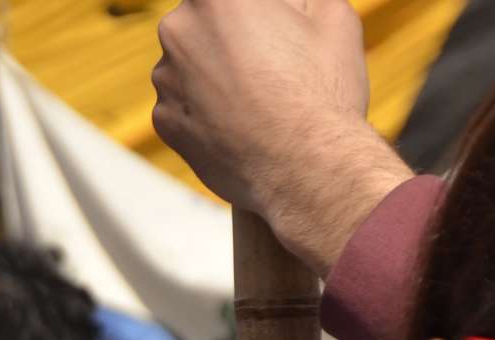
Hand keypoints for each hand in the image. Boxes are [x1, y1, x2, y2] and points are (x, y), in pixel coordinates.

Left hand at [152, 0, 409, 272]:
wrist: (304, 168)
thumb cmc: (322, 88)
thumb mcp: (330, 11)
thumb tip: (284, 4)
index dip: (259, 12)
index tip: (274, 29)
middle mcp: (178, 30)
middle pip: (207, 21)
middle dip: (234, 32)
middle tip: (273, 56)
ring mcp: (165, 79)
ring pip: (193, 62)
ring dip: (218, 70)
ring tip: (262, 94)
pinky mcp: (164, 121)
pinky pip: (186, 103)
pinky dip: (208, 109)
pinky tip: (242, 121)